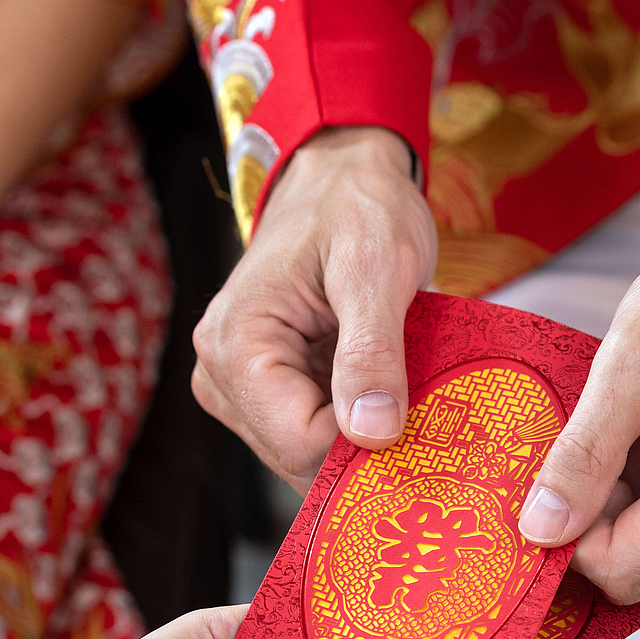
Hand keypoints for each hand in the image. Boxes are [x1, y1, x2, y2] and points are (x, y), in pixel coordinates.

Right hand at [191, 126, 436, 488]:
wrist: (343, 178)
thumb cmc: (356, 206)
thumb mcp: (376, 269)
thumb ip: (371, 352)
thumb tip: (373, 432)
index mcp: (236, 345)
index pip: (299, 444)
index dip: (363, 443)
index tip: (417, 415)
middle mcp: (221, 376)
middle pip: (299, 460)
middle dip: (363, 443)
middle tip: (418, 399)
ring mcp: (240, 388)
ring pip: (309, 456)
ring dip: (363, 432)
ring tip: (397, 379)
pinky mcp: (265, 392)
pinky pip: (315, 435)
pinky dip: (356, 422)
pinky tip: (381, 385)